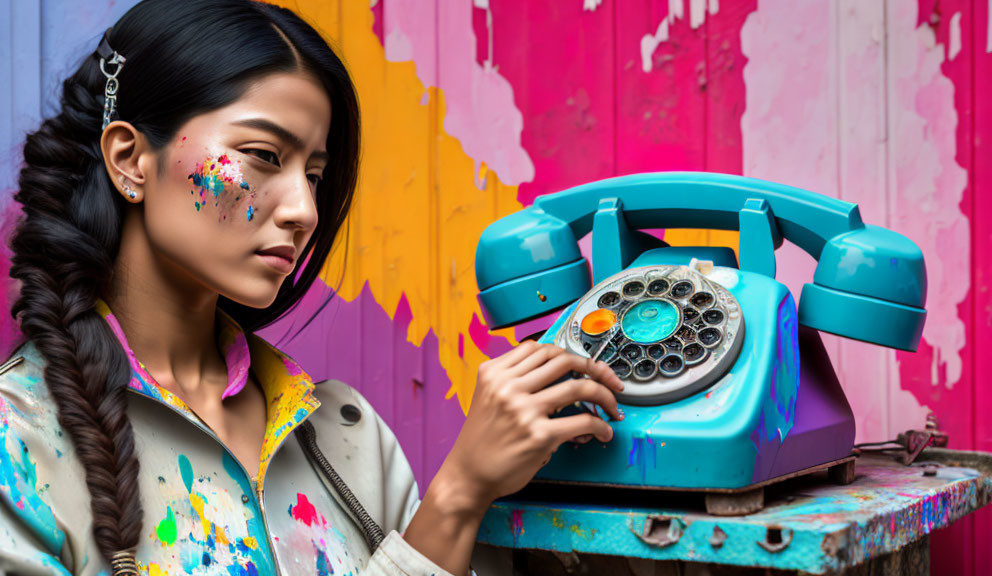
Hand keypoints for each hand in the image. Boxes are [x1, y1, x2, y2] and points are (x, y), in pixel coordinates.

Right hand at [402, 341, 624, 574]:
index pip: (540, 349)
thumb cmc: (481, 440)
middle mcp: (508, 386)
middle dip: (595, 369)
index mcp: (494, 373)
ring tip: (612, 407)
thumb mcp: (488, 397)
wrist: (468, 475)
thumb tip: (558, 374)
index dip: (568, 354)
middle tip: (608, 381)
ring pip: (579, 387)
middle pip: (564, 360)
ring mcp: (524, 410)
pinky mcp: (539, 435)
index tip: (584, 365)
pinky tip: (603, 431)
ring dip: (605, 396)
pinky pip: (583, 421)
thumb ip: (513, 380)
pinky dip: (600, 426)